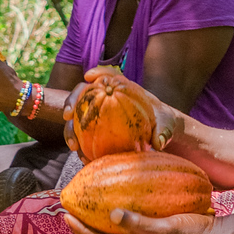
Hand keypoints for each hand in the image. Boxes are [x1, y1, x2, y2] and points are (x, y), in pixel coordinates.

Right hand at [62, 66, 182, 149]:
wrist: (157, 131)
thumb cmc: (161, 121)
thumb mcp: (165, 124)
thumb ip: (163, 130)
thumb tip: (159, 143)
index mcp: (119, 87)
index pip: (105, 76)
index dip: (95, 75)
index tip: (88, 78)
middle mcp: (102, 97)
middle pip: (80, 95)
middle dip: (70, 103)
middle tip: (67, 116)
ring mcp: (95, 113)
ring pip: (75, 119)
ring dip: (70, 131)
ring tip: (74, 146)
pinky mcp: (94, 130)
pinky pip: (83, 137)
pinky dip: (81, 147)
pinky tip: (83, 158)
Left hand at [62, 207, 228, 233]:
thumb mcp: (167, 229)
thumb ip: (140, 223)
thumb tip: (112, 214)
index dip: (82, 230)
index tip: (66, 215)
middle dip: (86, 223)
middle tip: (70, 206)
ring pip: (115, 229)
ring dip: (99, 217)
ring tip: (87, 200)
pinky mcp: (154, 230)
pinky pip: (129, 220)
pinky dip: (119, 211)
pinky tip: (117, 196)